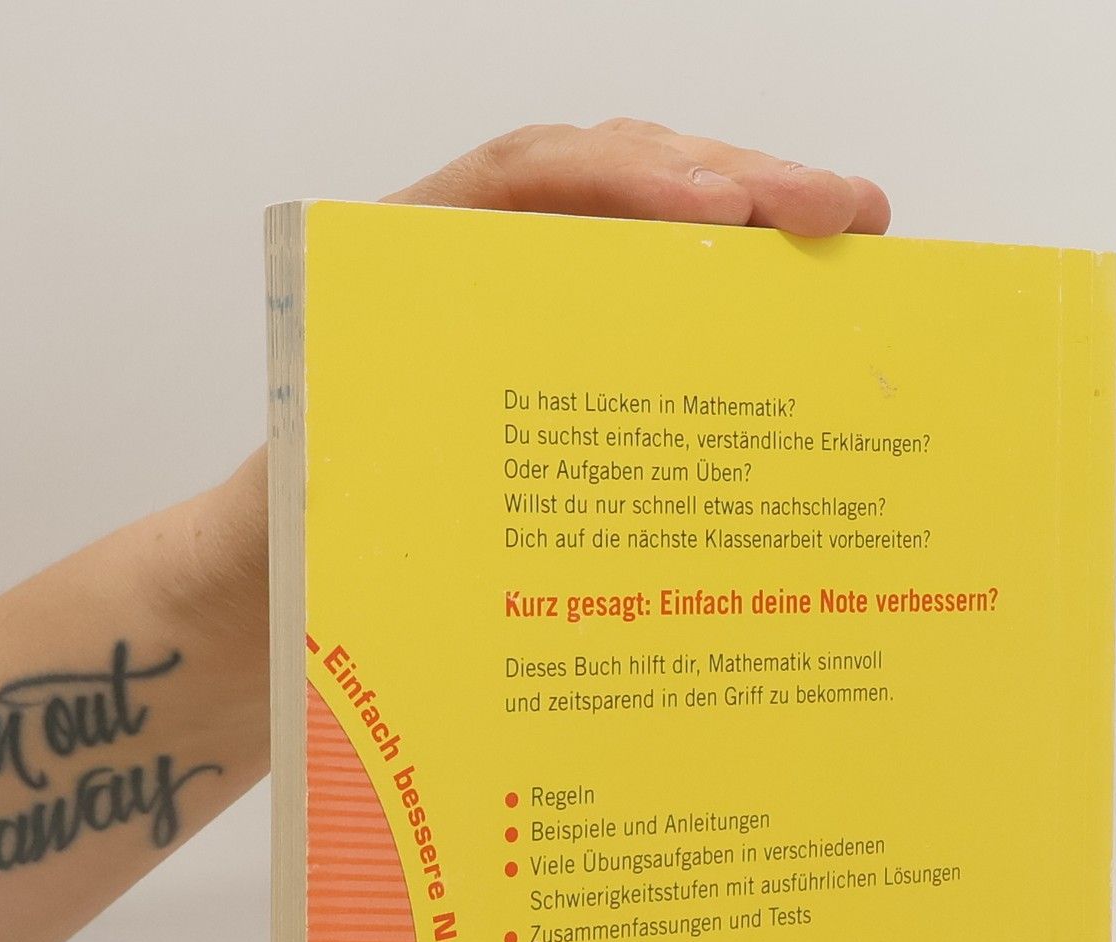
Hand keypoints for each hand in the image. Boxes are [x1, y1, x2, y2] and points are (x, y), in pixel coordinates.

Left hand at [203, 121, 886, 656]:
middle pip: (607, 182)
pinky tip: (793, 305)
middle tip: (841, 210)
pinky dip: (723, 293)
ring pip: (642, 228)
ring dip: (747, 221)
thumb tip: (458, 486)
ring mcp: (523, 307)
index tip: (717, 210)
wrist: (269, 585)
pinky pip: (647, 301)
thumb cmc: (291, 547)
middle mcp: (469, 270)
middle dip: (731, 181)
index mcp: (399, 277)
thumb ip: (354, 481)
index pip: (520, 185)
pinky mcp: (561, 360)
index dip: (622, 184)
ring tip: (847, 231)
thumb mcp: (306, 509)